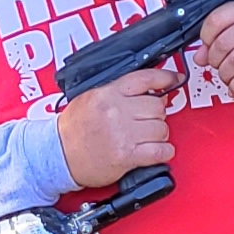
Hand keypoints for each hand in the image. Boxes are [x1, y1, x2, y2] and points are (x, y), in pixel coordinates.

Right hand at [55, 67, 178, 187]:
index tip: (175, 79)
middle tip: (146, 121)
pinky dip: (163, 152)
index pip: (145, 78)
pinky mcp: (126, 156)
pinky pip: (159, 151)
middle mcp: (116, 111)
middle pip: (158, 106)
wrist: (58, 155)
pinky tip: (155, 151)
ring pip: (161, 129)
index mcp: (107, 93)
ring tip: (145, 138)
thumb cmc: (73, 129)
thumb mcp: (91, 98)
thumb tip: (153, 91)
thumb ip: (119, 91)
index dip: (166, 78)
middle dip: (156, 115)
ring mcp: (122, 134)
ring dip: (158, 135)